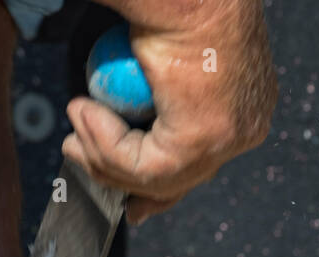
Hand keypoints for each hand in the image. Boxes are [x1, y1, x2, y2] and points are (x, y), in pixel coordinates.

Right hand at [63, 0, 278, 222]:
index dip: (139, 174)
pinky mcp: (206, 139)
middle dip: (115, 172)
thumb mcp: (158, 60)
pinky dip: (108, 144)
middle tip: (74, 147)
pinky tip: (86, 113)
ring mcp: (230, 137)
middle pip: (173, 177)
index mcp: (242, 108)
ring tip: (77, 118)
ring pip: (156, 176)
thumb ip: (148, 100)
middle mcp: (244, 127)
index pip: (191, 160)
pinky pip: (148, 165)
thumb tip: (113, 118)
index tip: (94, 151)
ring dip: (103, 152)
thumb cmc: (171, 7)